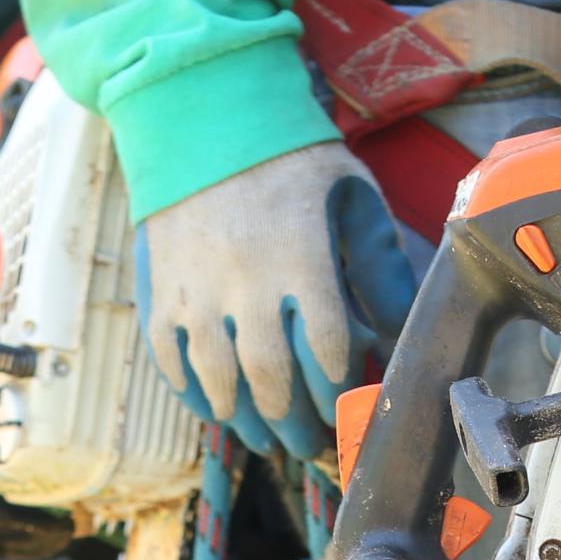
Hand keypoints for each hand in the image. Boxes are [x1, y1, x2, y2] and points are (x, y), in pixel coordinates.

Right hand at [133, 141, 416, 459]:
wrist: (202, 115)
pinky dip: (192, 393)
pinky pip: (171, 359)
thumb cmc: (290, 159)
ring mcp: (197, 289)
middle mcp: (245, 280)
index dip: (337, 389)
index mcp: (301, 256)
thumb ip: (379, 266)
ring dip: (245, 419)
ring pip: (218, 379)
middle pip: (271, 378)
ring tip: (265, 437)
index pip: (324, 348)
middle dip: (294, 422)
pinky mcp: (161, 290)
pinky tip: (216, 409)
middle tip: (309, 443)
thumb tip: (399, 333)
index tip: (346, 407)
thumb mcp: (351, 195)